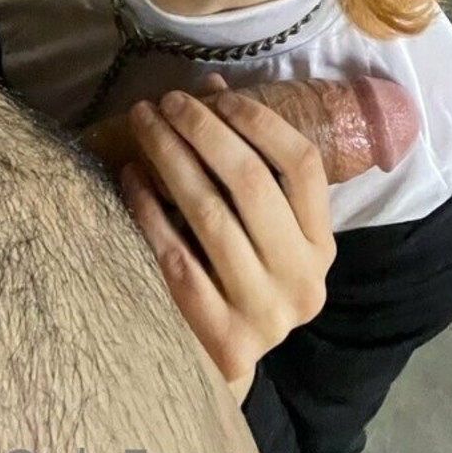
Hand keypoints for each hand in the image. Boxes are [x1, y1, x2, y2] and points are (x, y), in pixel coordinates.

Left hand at [118, 86, 335, 399]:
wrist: (219, 366)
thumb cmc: (237, 276)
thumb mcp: (258, 225)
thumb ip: (246, 158)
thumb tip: (213, 86)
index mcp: (321, 246)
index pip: (302, 166)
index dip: (260, 122)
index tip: (216, 96)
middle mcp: (303, 280)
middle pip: (253, 185)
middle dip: (205, 132)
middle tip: (167, 101)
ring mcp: (266, 314)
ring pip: (211, 216)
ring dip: (171, 159)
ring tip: (143, 124)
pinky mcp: (222, 340)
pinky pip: (176, 260)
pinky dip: (149, 211)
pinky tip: (130, 176)